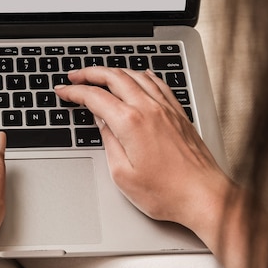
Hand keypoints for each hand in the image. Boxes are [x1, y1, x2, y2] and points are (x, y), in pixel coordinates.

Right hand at [54, 67, 231, 234]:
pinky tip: (137, 77)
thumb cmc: (166, 192)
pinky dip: (141, 75)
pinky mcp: (178, 112)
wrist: (204, 196)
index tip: (63, 90)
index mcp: (130, 123)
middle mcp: (148, 108)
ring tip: (100, 75)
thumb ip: (108, 142)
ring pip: (135, 74)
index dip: (74, 91)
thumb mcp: (122, 174)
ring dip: (113, 71)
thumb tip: (102, 122)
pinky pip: (157, 82)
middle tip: (75, 76)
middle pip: (113, 76)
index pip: (94, 97)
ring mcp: (165, 108)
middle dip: (90, 73)